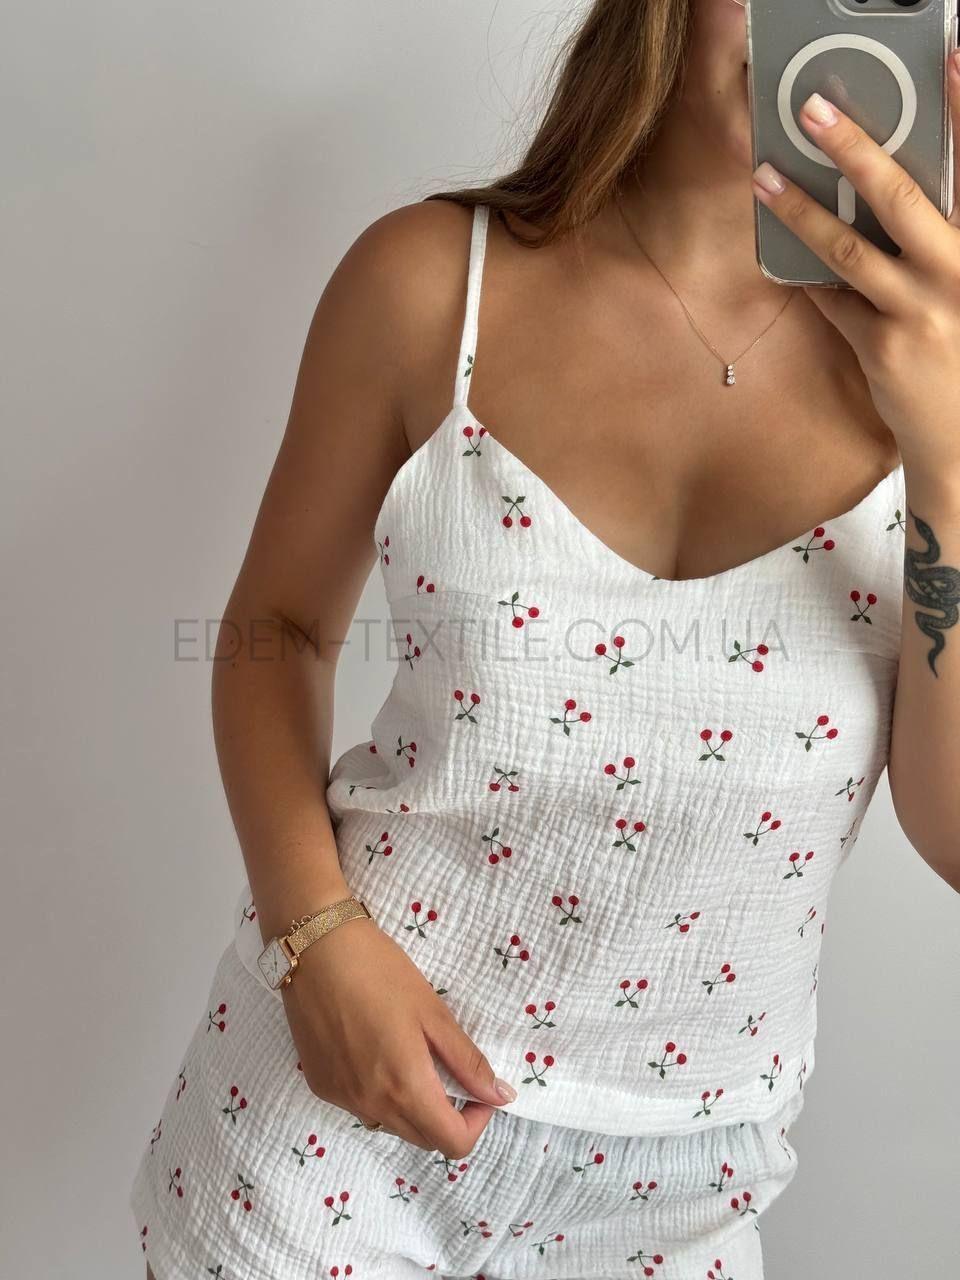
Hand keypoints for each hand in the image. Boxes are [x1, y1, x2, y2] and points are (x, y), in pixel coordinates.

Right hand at [279, 918, 515, 1157]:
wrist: (316, 948)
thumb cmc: (381, 972)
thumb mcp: (433, 1012)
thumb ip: (467, 1061)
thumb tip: (501, 1096)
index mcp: (405, 1087)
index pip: (451, 1143)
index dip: (476, 1123)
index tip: (478, 1090)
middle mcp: (370, 1105)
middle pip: (422, 1139)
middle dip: (447, 1117)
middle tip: (450, 1072)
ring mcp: (341, 1099)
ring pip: (390, 1125)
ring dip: (412, 1108)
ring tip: (411, 1057)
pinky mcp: (320, 1085)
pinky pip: (361, 1107)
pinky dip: (380, 1094)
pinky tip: (375, 1052)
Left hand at [750, 52, 959, 483]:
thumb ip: (939, 242)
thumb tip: (886, 195)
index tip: (948, 56)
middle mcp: (956, 270)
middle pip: (899, 196)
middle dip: (853, 148)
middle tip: (814, 110)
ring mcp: (918, 310)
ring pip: (847, 249)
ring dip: (800, 210)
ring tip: (764, 178)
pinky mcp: (881, 347)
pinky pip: (834, 301)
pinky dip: (810, 278)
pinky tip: (784, 258)